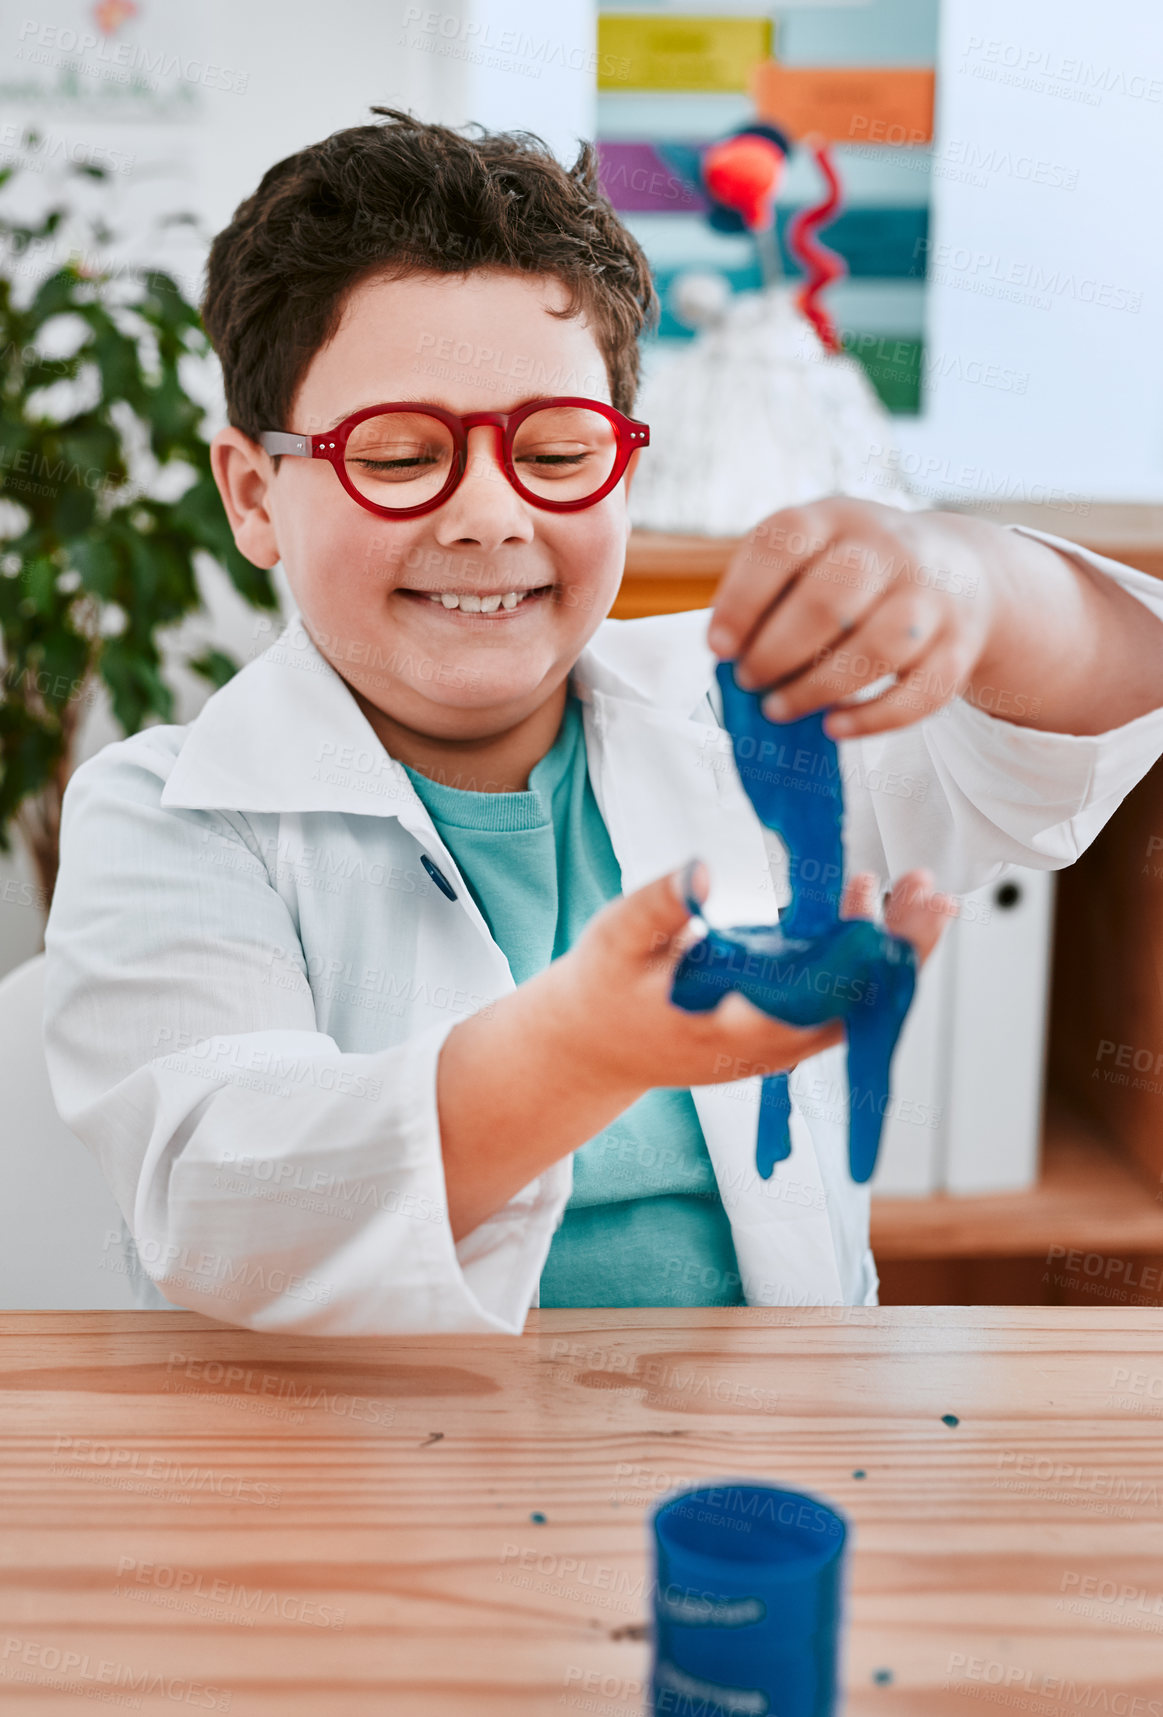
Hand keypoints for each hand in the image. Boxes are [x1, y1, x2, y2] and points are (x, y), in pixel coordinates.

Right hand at [543, 858, 957, 1094]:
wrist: (593, 1048)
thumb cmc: (602, 988)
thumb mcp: (616, 939)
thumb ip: (658, 907)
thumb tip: (701, 871)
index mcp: (725, 1028)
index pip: (806, 1006)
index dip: (850, 966)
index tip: (878, 922)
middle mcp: (764, 1049)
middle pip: (852, 1008)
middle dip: (896, 951)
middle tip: (931, 896)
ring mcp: (776, 1048)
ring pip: (854, 1006)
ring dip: (889, 950)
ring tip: (917, 890)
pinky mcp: (780, 1036)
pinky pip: (839, 1002)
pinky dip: (863, 957)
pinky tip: (870, 904)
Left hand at [705, 497, 998, 739]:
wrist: (961, 569)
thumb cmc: (857, 572)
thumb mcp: (814, 554)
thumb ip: (770, 594)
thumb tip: (729, 657)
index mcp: (837, 518)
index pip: (784, 542)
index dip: (743, 598)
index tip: (718, 647)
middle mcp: (890, 548)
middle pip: (829, 600)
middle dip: (776, 652)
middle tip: (750, 681)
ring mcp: (932, 595)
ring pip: (878, 647)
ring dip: (817, 688)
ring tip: (778, 708)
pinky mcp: (959, 644)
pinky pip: (922, 690)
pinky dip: (872, 717)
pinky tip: (833, 727)